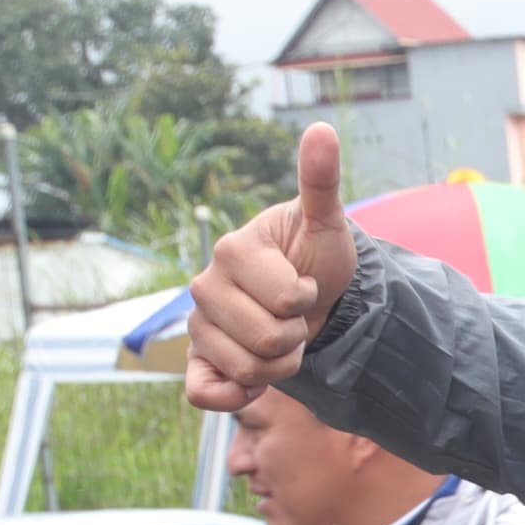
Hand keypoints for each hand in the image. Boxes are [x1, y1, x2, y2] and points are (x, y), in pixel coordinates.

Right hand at [186, 122, 356, 411]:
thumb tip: (321, 128)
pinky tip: (253, 383)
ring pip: (246, 371)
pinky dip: (232, 396)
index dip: (307, 300)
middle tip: (297, 317)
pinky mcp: (198, 359)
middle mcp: (204, 286)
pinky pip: (202, 393)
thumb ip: (321, 182)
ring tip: (283, 338)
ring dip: (280, 365)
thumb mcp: (326, 222)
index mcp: (232, 250)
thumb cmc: (317, 257)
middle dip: (295, 337)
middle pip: (264, 341)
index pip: (285, 300)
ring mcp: (199, 325)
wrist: (312, 296)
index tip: (305, 284)